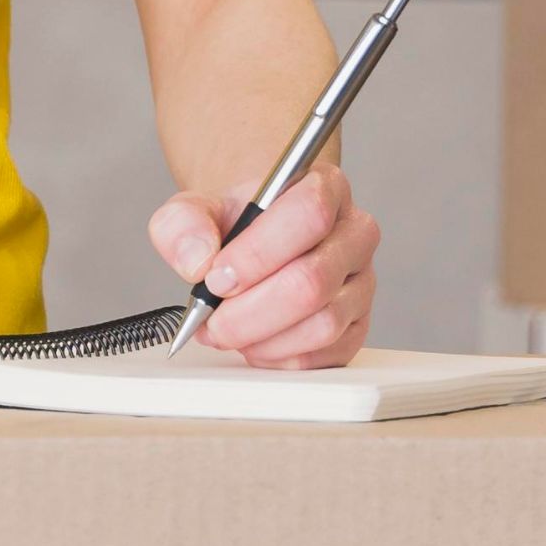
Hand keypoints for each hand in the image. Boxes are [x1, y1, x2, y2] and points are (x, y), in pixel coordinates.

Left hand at [145, 167, 378, 366]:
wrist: (252, 243)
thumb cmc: (235, 225)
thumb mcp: (196, 210)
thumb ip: (183, 224)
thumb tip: (197, 260)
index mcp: (326, 187)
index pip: (310, 214)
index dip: (258, 253)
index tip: (216, 276)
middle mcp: (355, 234)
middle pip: (314, 280)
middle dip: (250, 311)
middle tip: (212, 319)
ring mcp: (363, 283)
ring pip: (323, 324)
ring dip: (263, 338)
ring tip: (228, 331)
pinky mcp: (358, 325)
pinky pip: (328, 354)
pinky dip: (281, 357)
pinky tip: (254, 344)